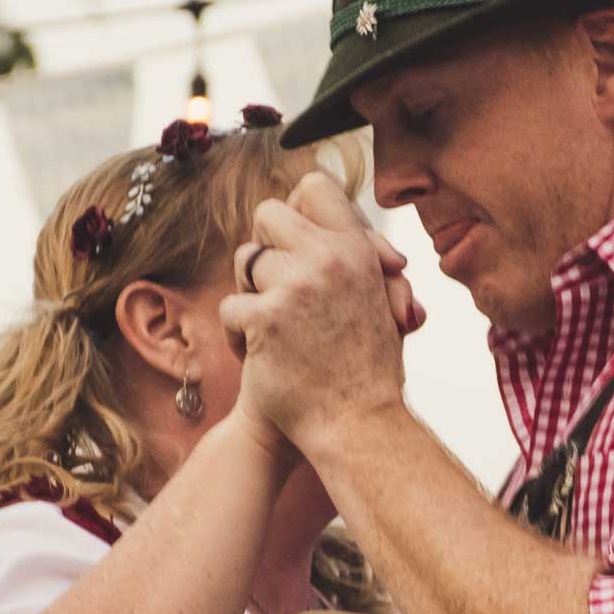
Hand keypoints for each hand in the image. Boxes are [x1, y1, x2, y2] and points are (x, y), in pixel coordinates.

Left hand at [221, 173, 410, 450]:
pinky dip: (239, 335)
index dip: (296, 210)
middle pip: (267, 213)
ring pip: (245, 259)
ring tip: (274, 328)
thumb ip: (361, 257)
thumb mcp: (382, 300)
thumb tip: (330, 217)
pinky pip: (230, 306)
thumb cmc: (368, 368)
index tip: (295, 243)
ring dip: (251, 292)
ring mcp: (296, 286)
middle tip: (278, 288)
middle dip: (266, 249)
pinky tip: (262, 357)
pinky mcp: (265, 318)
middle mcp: (329, 258)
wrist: (357, 426)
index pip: (313, 187)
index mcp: (358, 249)